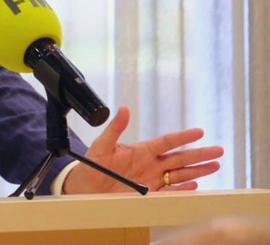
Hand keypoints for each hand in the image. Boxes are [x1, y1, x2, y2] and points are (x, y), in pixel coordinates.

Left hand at [62, 105, 223, 193]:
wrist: (84, 188)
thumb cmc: (92, 165)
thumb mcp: (102, 145)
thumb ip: (115, 128)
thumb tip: (123, 108)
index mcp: (141, 150)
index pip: (166, 142)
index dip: (182, 137)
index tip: (199, 132)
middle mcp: (150, 164)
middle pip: (179, 158)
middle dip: (199, 154)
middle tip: (218, 150)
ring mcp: (152, 179)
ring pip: (180, 174)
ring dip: (197, 171)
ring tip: (215, 166)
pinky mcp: (149, 194)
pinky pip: (169, 192)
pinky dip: (182, 189)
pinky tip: (195, 185)